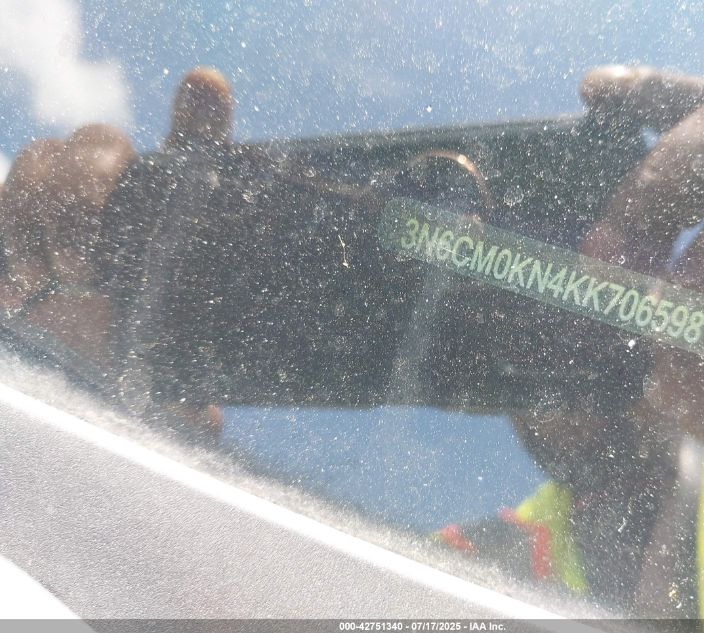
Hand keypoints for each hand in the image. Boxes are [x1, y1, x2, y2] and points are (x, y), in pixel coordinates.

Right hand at [0, 67, 232, 436]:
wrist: (55, 334)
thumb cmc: (121, 345)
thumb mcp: (158, 367)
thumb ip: (181, 394)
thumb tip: (210, 428)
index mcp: (166, 210)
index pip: (194, 146)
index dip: (199, 114)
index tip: (205, 89)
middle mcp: (116, 189)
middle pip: (98, 145)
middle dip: (85, 195)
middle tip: (84, 265)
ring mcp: (61, 193)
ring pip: (44, 159)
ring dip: (39, 214)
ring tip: (45, 280)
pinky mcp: (14, 212)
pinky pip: (1, 197)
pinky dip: (6, 231)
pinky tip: (19, 285)